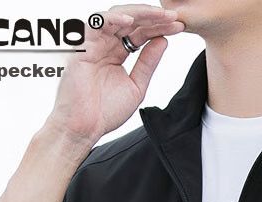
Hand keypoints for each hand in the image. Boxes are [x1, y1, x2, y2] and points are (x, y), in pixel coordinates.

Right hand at [47, 4, 184, 145]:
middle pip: (132, 22)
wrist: (85, 127)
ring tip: (160, 15)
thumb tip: (163, 41)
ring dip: (139, 14)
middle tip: (174, 17)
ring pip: (117, 17)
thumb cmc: (105, 112)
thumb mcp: (136, 86)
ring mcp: (94, 43)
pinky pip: (97, 24)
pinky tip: (132, 22)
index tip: (178, 26)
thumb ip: (147, 64)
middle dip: (154, 18)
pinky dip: (114, 19)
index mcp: (117, 53)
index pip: (140, 33)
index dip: (159, 28)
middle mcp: (106, 45)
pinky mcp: (82, 46)